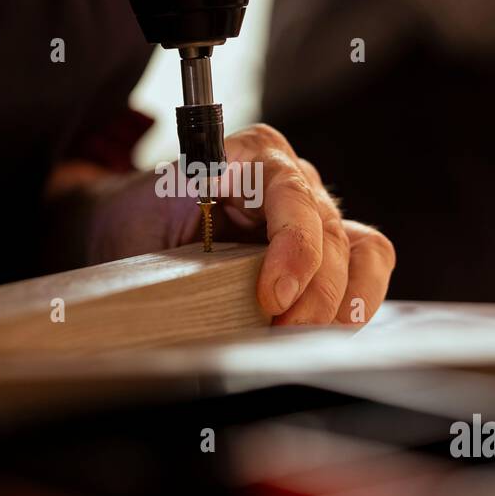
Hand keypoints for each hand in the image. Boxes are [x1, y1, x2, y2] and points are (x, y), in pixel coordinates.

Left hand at [67, 124, 395, 326]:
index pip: (290, 194)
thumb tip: (199, 298)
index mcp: (246, 155)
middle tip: (282, 337)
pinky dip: (354, 306)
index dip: (293, 249)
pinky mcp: (327, 248)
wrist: (130, 225)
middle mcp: (290, 177)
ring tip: (305, 340)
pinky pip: (364, 269)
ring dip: (342, 303)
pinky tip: (325, 333)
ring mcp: (314, 212)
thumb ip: (176, 249)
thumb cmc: (138, 221)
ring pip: (362, 250)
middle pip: (330, 232)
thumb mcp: (141, 225)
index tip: (273, 299)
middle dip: (314, 294)